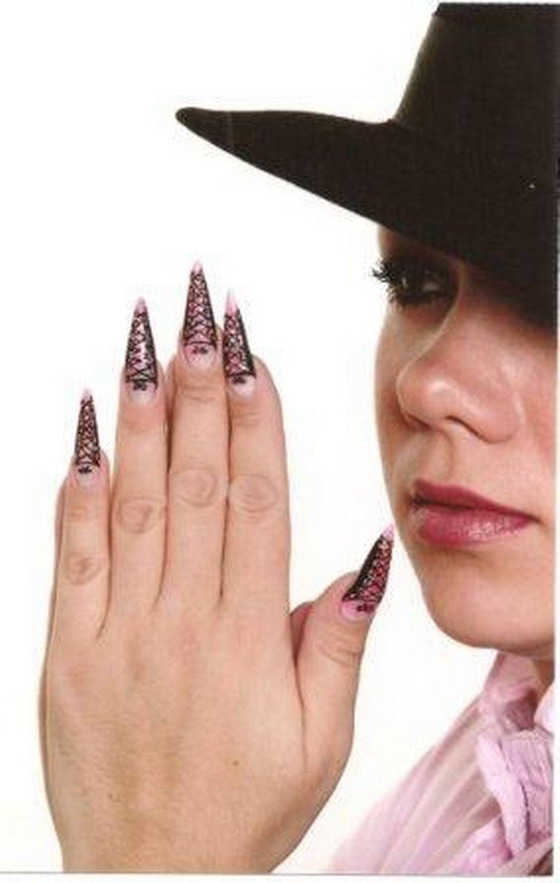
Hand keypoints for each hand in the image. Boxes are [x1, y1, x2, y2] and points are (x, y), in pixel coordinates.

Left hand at [40, 274, 391, 870]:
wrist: (150, 877)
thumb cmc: (243, 808)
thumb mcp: (320, 741)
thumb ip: (337, 643)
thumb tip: (365, 558)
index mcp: (249, 635)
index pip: (257, 503)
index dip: (256, 422)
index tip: (251, 358)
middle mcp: (184, 619)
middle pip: (197, 483)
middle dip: (201, 390)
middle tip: (201, 316)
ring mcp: (119, 629)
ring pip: (136, 504)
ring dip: (145, 419)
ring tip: (149, 345)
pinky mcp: (67, 649)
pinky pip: (72, 555)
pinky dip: (80, 488)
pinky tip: (89, 430)